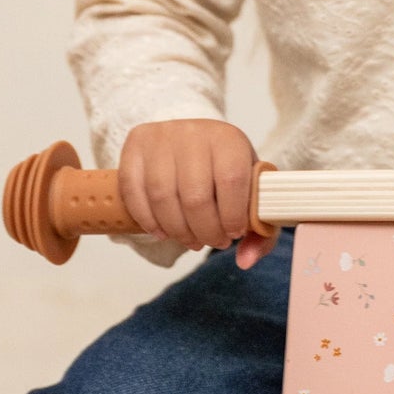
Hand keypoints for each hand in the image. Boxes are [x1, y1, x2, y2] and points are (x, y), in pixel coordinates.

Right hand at [119, 118, 274, 270]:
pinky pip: (134, 191)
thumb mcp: (251, 193)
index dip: (232, 217)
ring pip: (162, 198)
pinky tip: (162, 232)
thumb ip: (259, 231)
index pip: (231, 181)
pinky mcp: (135, 145)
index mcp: (229, 140)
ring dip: (177, 231)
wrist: (194, 141)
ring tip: (191, 240)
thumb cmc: (226, 171)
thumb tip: (245, 261)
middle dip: (205, 231)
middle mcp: (193, 133)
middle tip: (212, 241)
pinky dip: (147, 220)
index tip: (234, 233)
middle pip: (195, 196)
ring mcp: (160, 137)